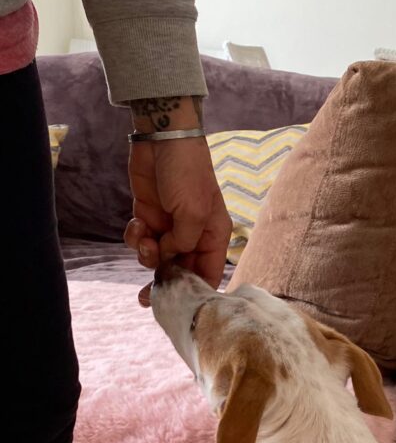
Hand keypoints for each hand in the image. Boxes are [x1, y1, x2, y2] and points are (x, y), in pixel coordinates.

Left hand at [123, 97, 230, 305]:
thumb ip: (183, 243)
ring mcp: (170, 227)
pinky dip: (136, 237)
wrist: (162, 139)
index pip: (208, 274)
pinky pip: (140, 240)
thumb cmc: (187, 174)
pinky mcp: (149, 217)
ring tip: (145, 240)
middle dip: (163, 282)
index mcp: (213, 237)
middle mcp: (193, 236)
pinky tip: (137, 223)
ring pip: (156, 258)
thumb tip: (169, 258)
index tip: (177, 303)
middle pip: (179, 271)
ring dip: (146, 255)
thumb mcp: (193, 213)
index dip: (194, 291)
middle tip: (146, 298)